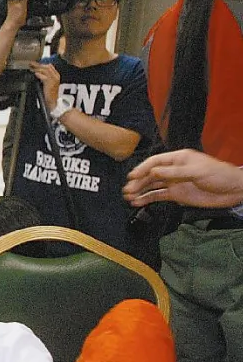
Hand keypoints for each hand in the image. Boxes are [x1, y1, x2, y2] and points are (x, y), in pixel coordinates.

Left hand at [30, 62, 61, 111]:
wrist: (53, 102)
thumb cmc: (49, 94)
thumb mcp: (47, 84)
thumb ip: (44, 78)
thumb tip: (37, 72)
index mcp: (56, 76)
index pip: (49, 66)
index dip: (41, 64)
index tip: (34, 63)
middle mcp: (56, 76)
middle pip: (47, 67)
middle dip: (38, 65)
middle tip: (31, 64)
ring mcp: (54, 79)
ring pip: (45, 70)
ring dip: (37, 68)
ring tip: (31, 68)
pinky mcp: (50, 83)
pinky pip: (44, 77)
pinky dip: (39, 75)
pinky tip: (35, 74)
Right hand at [124, 149, 242, 208]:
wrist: (233, 190)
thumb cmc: (219, 175)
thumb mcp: (197, 171)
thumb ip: (174, 173)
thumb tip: (154, 173)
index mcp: (178, 159)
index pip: (155, 162)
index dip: (142, 168)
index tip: (132, 176)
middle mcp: (173, 170)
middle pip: (150, 175)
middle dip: (138, 182)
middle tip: (128, 190)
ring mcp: (174, 182)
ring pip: (152, 186)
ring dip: (140, 191)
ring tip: (129, 197)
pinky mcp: (176, 195)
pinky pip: (158, 196)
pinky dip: (147, 199)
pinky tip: (138, 202)